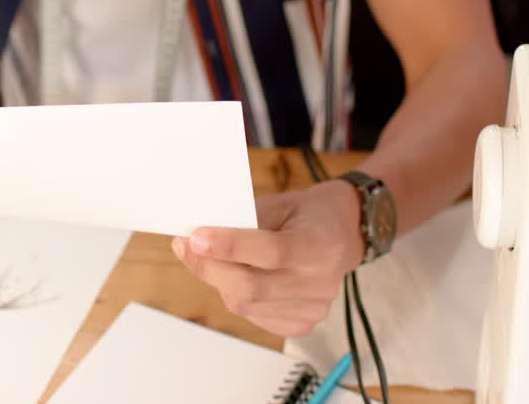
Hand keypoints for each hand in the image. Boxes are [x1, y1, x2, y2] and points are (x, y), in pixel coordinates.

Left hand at [172, 180, 364, 336]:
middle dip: (209, 267)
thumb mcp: (278, 204)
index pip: (271, 251)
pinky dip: (236, 296)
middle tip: (187, 246)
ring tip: (210, 258)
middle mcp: (320, 282)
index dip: (229, 246)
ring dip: (218, 280)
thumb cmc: (305, 216)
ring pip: (246, 304)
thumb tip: (198, 238)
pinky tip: (238, 276)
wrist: (341, 236)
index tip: (195, 238)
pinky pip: (253, 315)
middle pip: (251, 287)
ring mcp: (312, 308)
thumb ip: (243, 221)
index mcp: (319, 245)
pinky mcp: (301, 324)